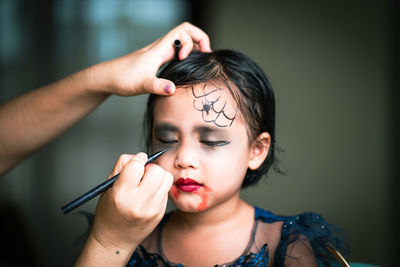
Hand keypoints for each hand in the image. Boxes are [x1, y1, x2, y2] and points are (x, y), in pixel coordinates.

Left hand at [89, 22, 210, 96]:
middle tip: (204, 57)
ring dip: (193, 49)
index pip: (184, 30)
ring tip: (197, 63)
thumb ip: (157, 86)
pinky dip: (186, 56)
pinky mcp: (157, 61)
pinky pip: (176, 52)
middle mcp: (161, 48)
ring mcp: (159, 54)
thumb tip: (172, 89)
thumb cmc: (122, 78)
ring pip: (182, 43)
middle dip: (199, 41)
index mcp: (160, 49)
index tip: (188, 59)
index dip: (193, 40)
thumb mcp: (142, 84)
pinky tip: (184, 69)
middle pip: (187, 33)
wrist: (107, 78)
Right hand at [89, 153, 172, 251]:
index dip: (137, 160)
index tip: (136, 161)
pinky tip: (149, 195)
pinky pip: (166, 191)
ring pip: (166, 178)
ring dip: (158, 177)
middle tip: (143, 174)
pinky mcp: (160, 213)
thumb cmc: (109, 211)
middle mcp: (138, 202)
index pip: (136, 166)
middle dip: (150, 168)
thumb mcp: (108, 187)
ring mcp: (152, 209)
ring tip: (147, 183)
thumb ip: (122, 167)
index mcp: (121, 194)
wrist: (115, 240)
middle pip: (156, 170)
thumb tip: (140, 156)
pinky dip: (159, 188)